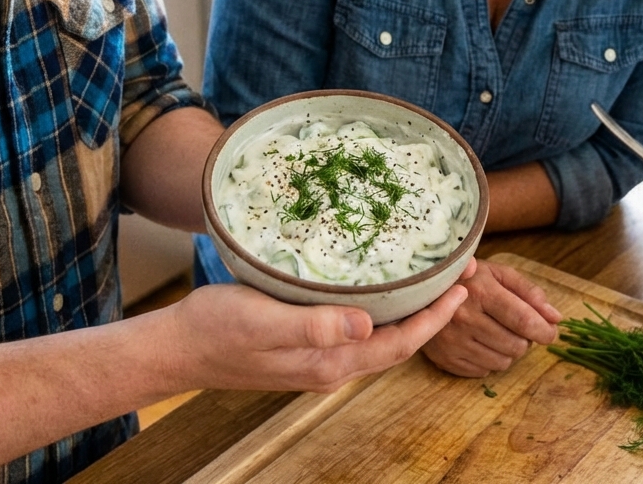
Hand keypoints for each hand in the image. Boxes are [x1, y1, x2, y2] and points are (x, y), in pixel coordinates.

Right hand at [163, 280, 468, 394]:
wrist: (180, 347)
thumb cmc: (218, 329)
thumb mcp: (265, 322)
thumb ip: (315, 326)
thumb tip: (368, 326)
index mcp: (328, 363)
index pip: (398, 345)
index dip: (434, 319)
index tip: (463, 289)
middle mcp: (329, 366)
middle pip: (395, 343)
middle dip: (431, 314)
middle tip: (455, 276)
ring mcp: (316, 357)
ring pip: (377, 337)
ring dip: (407, 311)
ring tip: (427, 278)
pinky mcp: (301, 343)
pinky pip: (355, 330)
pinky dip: (377, 309)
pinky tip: (375, 286)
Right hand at [420, 259, 560, 376]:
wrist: (420, 289)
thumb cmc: (465, 279)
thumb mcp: (496, 273)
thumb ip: (528, 292)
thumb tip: (555, 318)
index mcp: (480, 292)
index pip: (523, 320)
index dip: (544, 330)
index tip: (550, 332)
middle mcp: (465, 318)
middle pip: (517, 346)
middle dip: (524, 339)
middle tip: (514, 326)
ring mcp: (453, 341)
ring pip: (503, 362)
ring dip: (508, 351)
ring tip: (495, 332)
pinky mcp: (445, 359)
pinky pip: (484, 371)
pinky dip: (489, 359)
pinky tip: (479, 341)